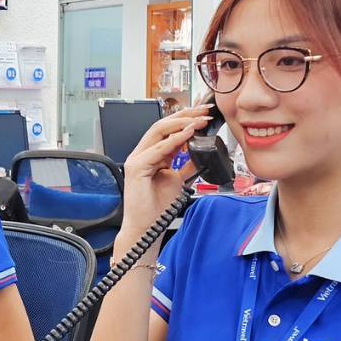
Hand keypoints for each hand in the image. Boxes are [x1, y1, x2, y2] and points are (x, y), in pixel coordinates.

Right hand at [118, 100, 211, 237]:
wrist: (147, 228)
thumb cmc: (156, 207)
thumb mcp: (178, 180)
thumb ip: (186, 164)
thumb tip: (200, 153)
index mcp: (152, 154)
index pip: (168, 129)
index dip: (186, 119)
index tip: (204, 114)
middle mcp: (143, 153)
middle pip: (163, 125)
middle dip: (185, 115)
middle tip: (204, 112)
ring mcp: (137, 159)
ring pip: (158, 131)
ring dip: (182, 124)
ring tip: (199, 120)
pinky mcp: (136, 167)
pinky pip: (157, 149)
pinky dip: (174, 140)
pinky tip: (188, 134)